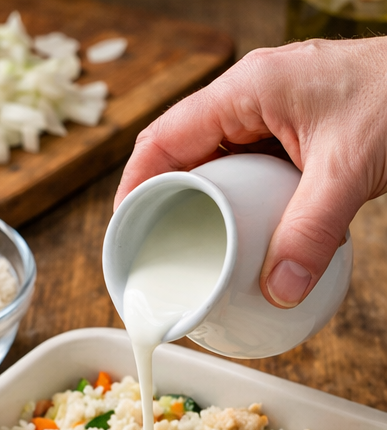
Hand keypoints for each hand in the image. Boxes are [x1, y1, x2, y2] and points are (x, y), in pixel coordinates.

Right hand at [114, 37, 386, 308]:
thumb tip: (277, 293)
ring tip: (187, 247)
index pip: (162, 140)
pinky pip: (242, 165)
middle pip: (178, 152)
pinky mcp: (290, 128)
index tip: (124, 233)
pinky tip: (236, 230)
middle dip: (160, 201)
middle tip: (152, 248)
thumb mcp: (351, 168)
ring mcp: (271, 110)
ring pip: (210, 160)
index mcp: (246, 90)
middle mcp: (250, 96)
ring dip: (196, 202)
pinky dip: (231, 199)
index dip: (132, 188)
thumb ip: (312, 231)